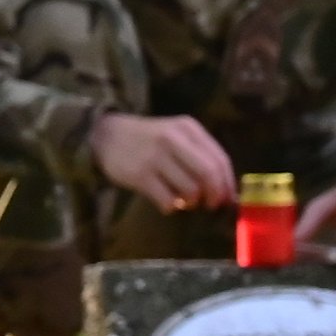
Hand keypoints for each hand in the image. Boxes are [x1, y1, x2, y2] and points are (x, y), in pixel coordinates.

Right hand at [89, 111, 237, 213]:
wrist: (107, 135)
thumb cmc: (149, 139)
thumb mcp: (176, 136)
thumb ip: (201, 156)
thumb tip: (228, 192)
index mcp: (188, 128)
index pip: (220, 159)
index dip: (228, 184)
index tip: (228, 200)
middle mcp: (174, 139)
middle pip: (209, 174)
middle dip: (215, 195)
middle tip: (209, 205)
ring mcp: (156, 157)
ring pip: (190, 190)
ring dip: (190, 202)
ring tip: (182, 200)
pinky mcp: (140, 175)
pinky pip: (167, 200)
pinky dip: (171, 207)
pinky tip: (166, 201)